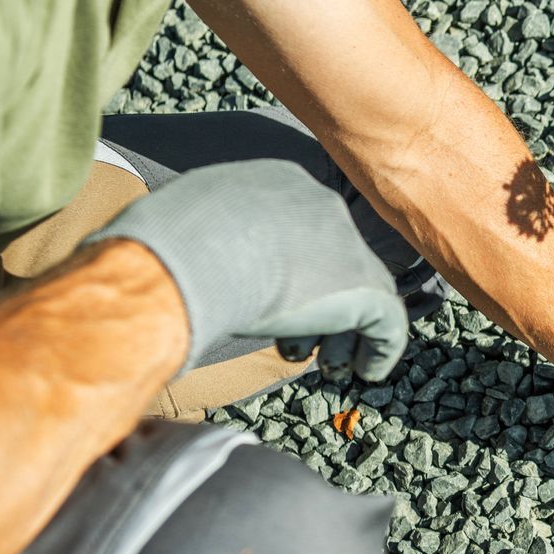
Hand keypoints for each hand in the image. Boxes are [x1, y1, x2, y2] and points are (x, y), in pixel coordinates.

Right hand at [92, 160, 407, 379]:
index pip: (302, 229)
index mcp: (278, 182)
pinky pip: (388, 322)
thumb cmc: (165, 242)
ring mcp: (348, 245)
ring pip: (364, 291)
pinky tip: (366, 371)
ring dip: (346, 331)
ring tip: (330, 362)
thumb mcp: (181, 218)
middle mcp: (321, 205)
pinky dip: (380, 350)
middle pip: (336, 258)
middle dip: (323, 303)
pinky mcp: (364, 287)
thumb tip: (189, 253)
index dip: (294, 272)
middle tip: (308, 340)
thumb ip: (203, 232)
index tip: (277, 302)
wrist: (191, 257)